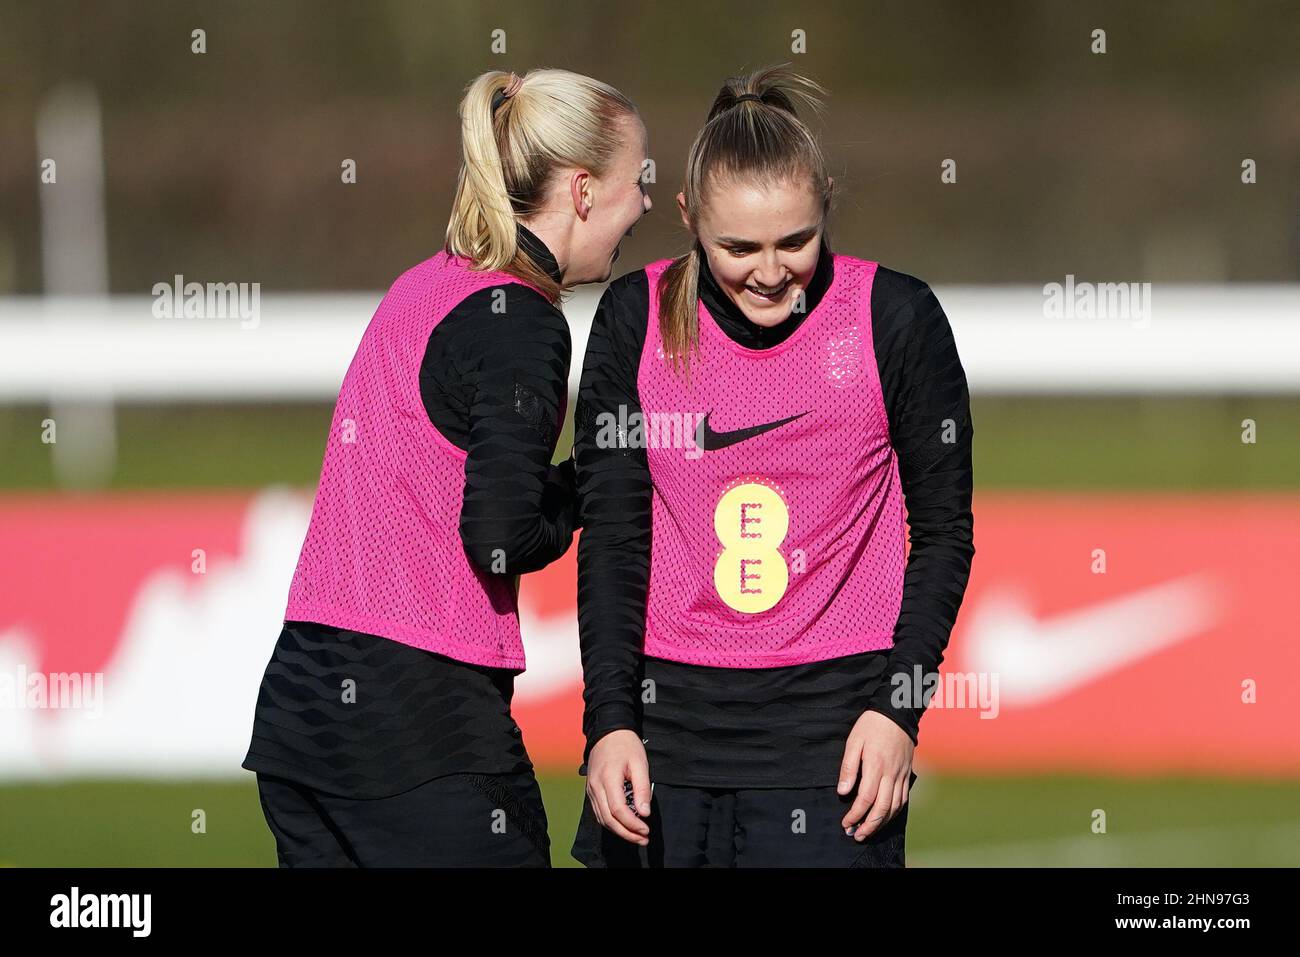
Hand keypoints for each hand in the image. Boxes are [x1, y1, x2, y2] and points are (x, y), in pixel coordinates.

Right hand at [586, 729, 650, 845]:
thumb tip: (645, 812)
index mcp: (608, 778)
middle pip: (608, 819)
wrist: (607, 733)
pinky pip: (599, 812)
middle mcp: (596, 786)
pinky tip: (624, 826)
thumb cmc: (625, 745)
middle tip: (643, 839)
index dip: (632, 824)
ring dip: (619, 831)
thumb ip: (642, 788)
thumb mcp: (640, 763)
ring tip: (636, 836)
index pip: (618, 810)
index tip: (646, 829)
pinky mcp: (591, 791)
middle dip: (626, 833)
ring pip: (602, 819)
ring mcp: (591, 790)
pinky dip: (611, 823)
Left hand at [837, 710, 914, 841]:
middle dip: (868, 825)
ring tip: (868, 831)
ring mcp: (901, 775)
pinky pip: (903, 799)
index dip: (855, 814)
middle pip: (882, 808)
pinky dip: (894, 812)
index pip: (866, 798)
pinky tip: (885, 817)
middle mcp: (891, 774)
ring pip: (894, 807)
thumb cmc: (871, 725)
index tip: (845, 823)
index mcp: (876, 766)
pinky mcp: (906, 774)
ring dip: (881, 823)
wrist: (897, 713)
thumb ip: (848, 767)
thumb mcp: (854, 741)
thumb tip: (843, 792)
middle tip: (855, 835)